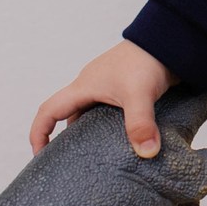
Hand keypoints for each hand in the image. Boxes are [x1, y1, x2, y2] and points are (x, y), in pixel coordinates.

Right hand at [31, 43, 174, 155]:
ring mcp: (107, 89)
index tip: (40, 156)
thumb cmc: (146, 60)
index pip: (49, 111)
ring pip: (89, 116)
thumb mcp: (139, 94)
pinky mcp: (124, 91)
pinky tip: (119, 143)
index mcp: (83, 87)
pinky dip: (106, 129)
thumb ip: (139, 123)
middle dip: (64, 140)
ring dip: (89, 135)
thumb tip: (146, 152)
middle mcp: (90, 88)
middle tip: (69, 165)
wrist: (168, 40)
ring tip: (95, 159)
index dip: (39, 133)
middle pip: (67, 116)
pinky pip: (106, 113)